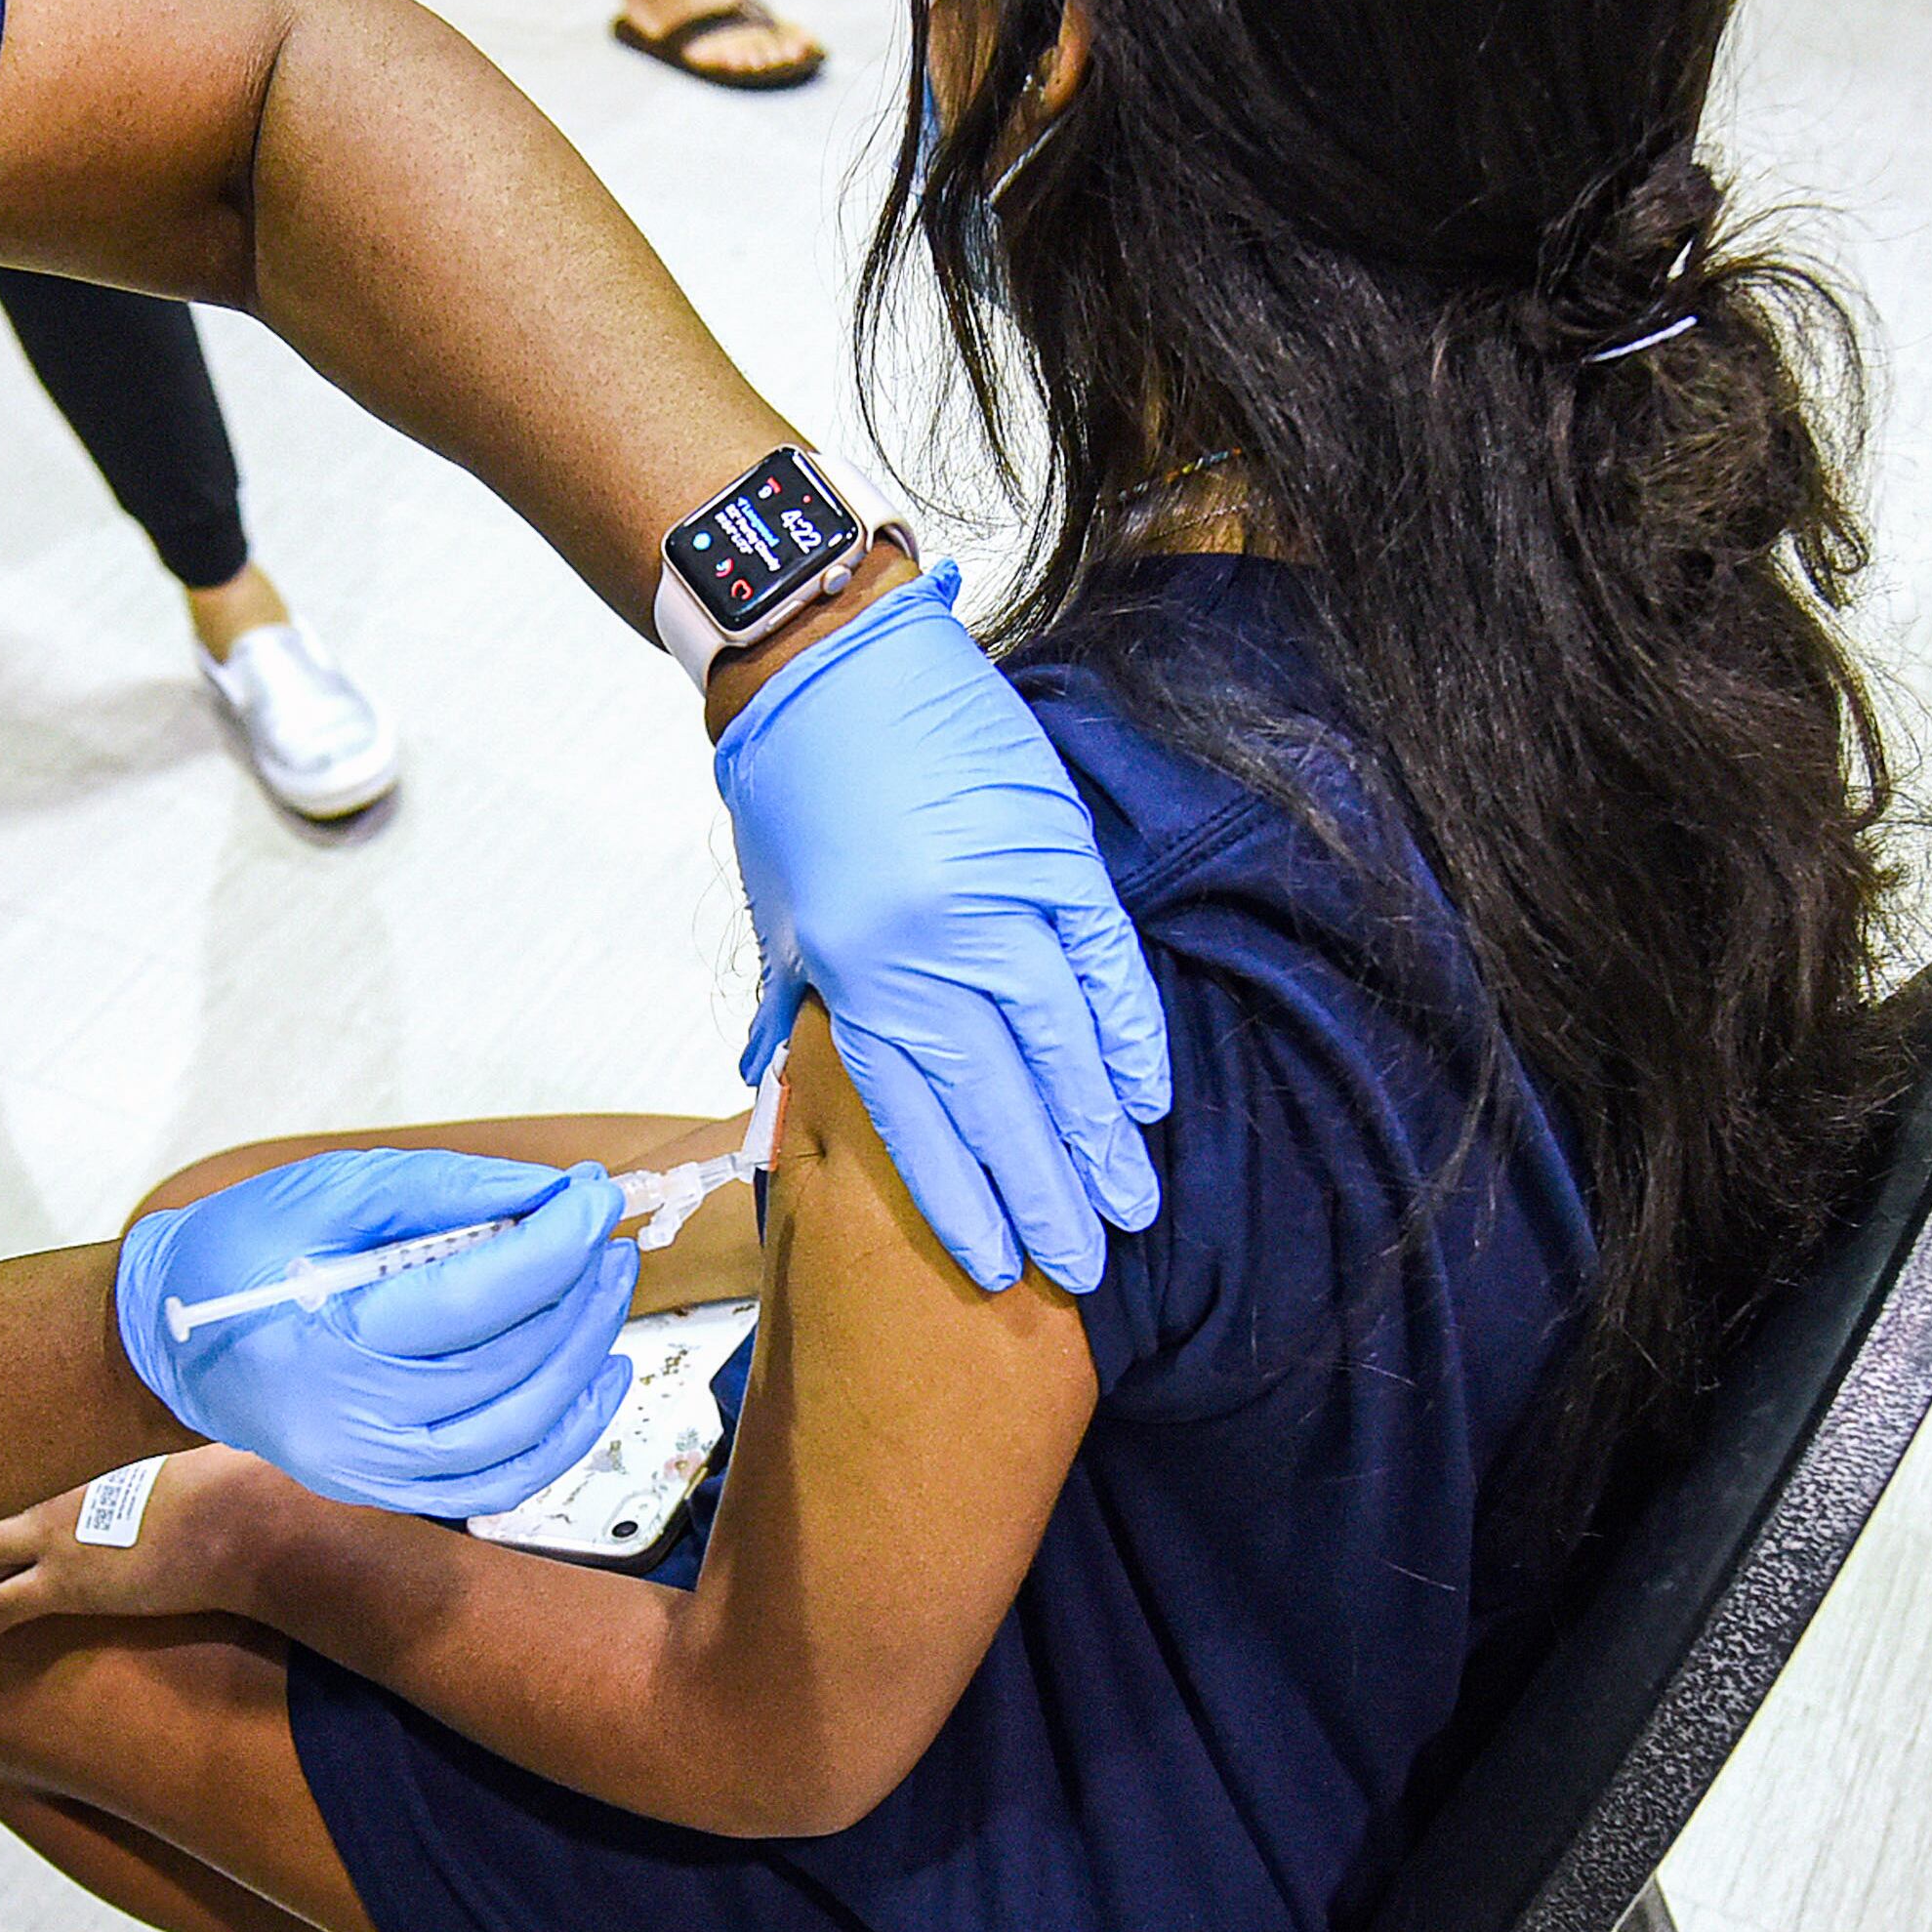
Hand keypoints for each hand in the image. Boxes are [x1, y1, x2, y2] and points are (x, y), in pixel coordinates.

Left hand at [0, 1446, 290, 1648]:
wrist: (234, 1521)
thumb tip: (201, 1436)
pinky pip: (0, 1606)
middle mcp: (56, 1495)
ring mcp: (54, 1539)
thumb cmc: (228, 1484)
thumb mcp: (194, 1456)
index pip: (17, 1473)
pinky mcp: (65, 1585)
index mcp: (83, 1464)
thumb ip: (177, 1452)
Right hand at [116, 1148, 634, 1518]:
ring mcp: (367, 1470)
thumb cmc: (241, 1251)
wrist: (168, 1340)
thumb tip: (553, 1194)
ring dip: (584, 1355)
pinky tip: (598, 1377)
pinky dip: (564, 1431)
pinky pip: (501, 1479)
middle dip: (577, 1292)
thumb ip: (442, 1192)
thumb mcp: (327, 1191)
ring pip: (517, 1429)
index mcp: (321, 1338)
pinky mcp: (384, 1491)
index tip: (596, 1197)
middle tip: (605, 1232)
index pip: (470, 1298)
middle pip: (505, 1364)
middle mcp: (348, 1422)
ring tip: (606, 1288)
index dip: (551, 1246)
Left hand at [715, 564, 1167, 1293]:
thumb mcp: (784, 916)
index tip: (1002, 1267)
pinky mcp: (1055, 851)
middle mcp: (932, 952)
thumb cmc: (792, 793)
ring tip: (1130, 1206)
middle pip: (1002, 1102)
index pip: (920, 1118)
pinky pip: (1105, 963)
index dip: (965, 1199)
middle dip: (1046, 1195)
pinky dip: (1131, 1033)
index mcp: (857, 975)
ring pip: (1064, 1048)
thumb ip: (805, 1008)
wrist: (822, 662)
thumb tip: (782, 1101)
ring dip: (1102, 1136)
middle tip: (1087, 1269)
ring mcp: (1002, 901)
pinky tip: (1149, 1100)